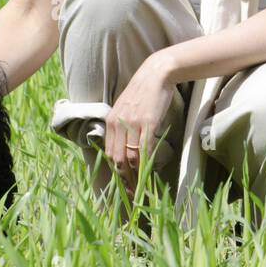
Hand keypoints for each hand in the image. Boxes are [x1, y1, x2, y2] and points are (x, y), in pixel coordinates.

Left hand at [105, 53, 177, 194]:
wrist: (156, 74)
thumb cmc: (143, 91)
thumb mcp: (125, 108)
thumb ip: (122, 126)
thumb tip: (125, 147)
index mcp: (111, 121)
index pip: (109, 153)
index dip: (115, 171)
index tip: (121, 184)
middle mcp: (118, 123)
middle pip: (117, 158)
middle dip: (123, 178)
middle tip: (130, 192)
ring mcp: (132, 123)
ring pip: (130, 156)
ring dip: (134, 174)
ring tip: (139, 187)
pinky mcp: (148, 123)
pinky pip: (144, 148)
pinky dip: (145, 163)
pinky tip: (148, 171)